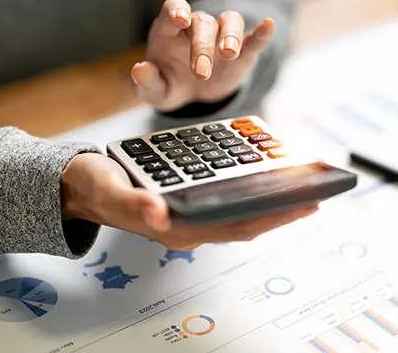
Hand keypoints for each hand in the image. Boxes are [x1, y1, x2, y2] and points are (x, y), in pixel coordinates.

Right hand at [61, 153, 317, 248]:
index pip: (237, 225)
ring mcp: (190, 212)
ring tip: (299, 179)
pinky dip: (249, 184)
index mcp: (177, 226)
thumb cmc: (95, 187)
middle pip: (248, 218)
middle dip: (284, 207)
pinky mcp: (187, 197)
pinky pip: (226, 194)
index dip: (275, 215)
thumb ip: (133, 204)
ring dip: (270, 197)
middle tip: (317, 189)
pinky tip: (262, 170)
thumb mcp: (109, 190)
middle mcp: (189, 224)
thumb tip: (161, 212)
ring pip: (240, 208)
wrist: (79, 184)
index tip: (307, 203)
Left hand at [131, 0, 274, 111]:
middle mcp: (197, 26)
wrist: (195, 95)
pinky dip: (261, 32)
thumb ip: (146, 82)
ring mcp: (221, 37)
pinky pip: (252, 38)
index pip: (173, 9)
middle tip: (201, 73)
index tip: (180, 19)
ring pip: (229, 21)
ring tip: (230, 53)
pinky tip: (269, 25)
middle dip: (202, 47)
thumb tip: (140, 70)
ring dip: (230, 35)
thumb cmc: (171, 84)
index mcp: (171, 30)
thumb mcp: (155, 91)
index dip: (177, 10)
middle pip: (203, 22)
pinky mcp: (242, 52)